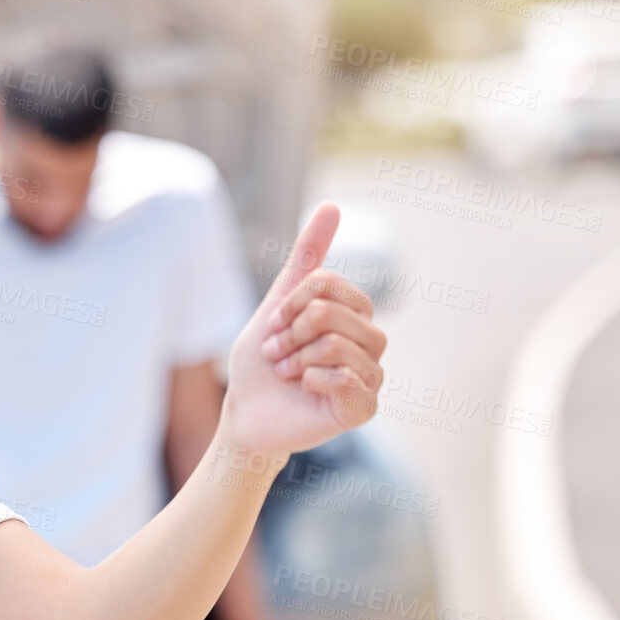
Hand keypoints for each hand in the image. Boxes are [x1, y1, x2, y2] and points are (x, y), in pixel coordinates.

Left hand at [220, 202, 386, 458]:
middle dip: (290, 333)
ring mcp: (372, 375)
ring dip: (297, 359)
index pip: (328, 285)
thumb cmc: (263, 362)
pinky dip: (312, 381)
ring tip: (287, 373)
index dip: (291, 304)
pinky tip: (306, 390)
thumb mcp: (277, 303)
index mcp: (354, 314)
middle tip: (277, 354)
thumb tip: (332, 206)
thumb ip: (306, 259)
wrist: (247, 414)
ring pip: (336, 345)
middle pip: (330, 313)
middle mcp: (370, 341)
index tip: (275, 326)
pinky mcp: (365, 407)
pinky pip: (346, 379)